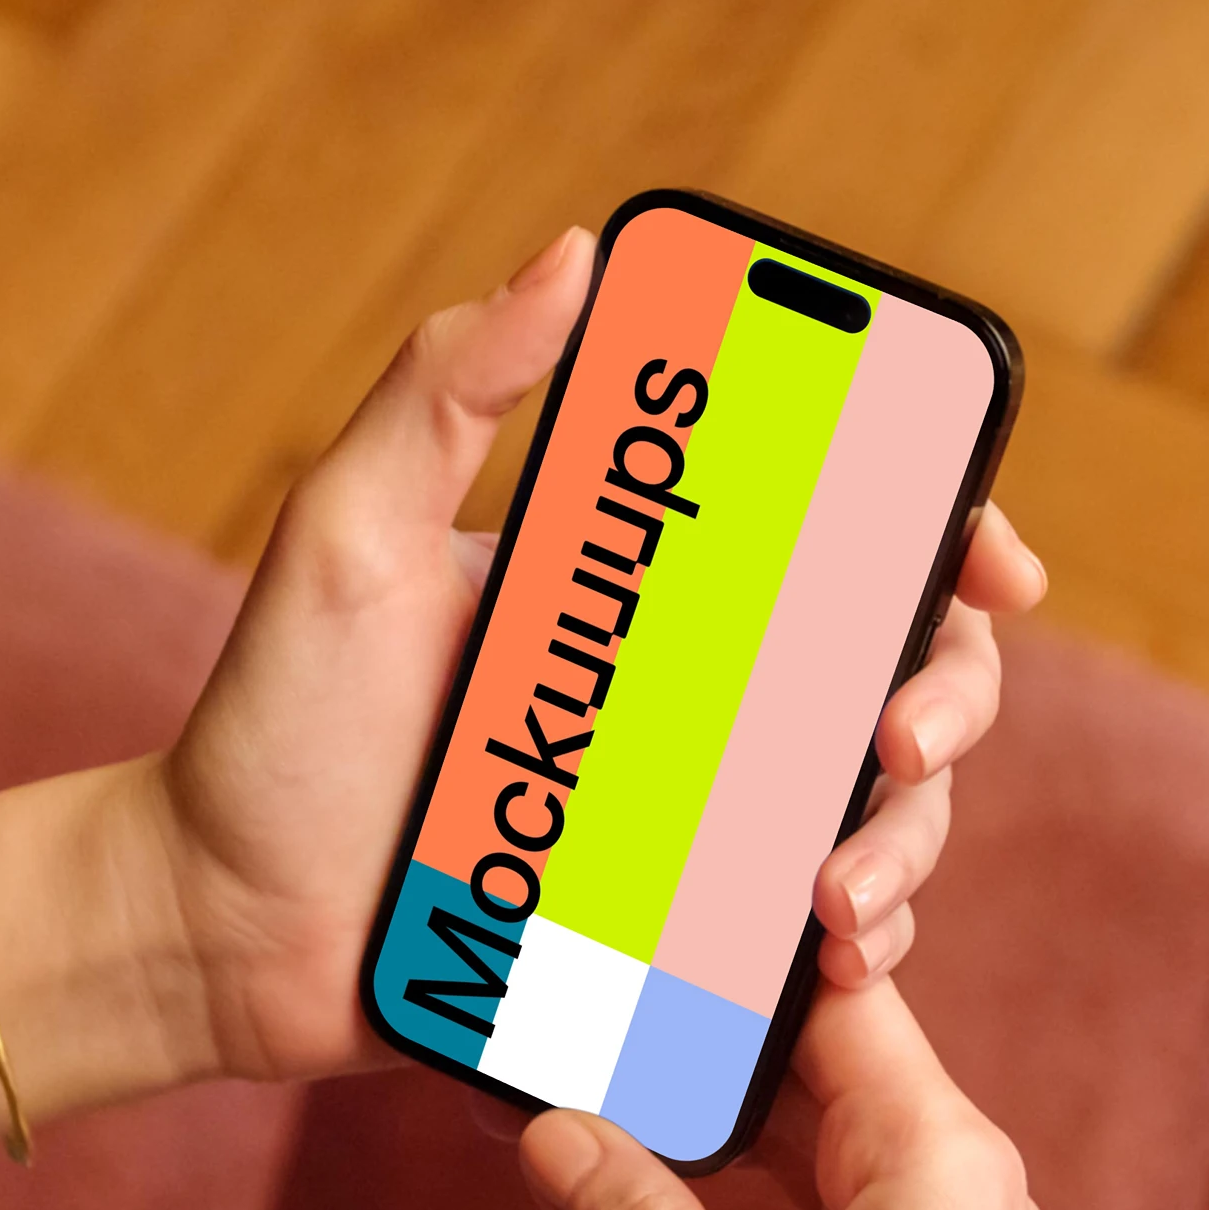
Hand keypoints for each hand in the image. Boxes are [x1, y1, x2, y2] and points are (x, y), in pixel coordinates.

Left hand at [0, 235, 1050, 1125]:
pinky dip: (847, 948)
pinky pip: (796, 941)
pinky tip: (826, 957)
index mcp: (642, 587)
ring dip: (907, 844)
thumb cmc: (270, 727)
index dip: (944, 530)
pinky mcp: (667, 943)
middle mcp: (687, 699)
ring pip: (872, 817)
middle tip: (902, 738)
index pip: (834, 534)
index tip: (994, 559)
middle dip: (950, 699)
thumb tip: (576, 252)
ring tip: (845, 892)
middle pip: (893, 673)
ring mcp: (686, 825)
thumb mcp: (347, 533)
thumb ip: (446, 388)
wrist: (215, 931)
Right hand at [512, 980, 1117, 1209]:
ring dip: (648, 1161)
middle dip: (662, 1046)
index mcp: (941, 1159)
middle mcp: (942, 1198)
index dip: (727, 933)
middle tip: (532, 992)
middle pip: (789, 1074)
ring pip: (763, 1174)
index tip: (626, 876)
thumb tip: (546, 1123)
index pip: (830, 990)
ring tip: (511, 1124)